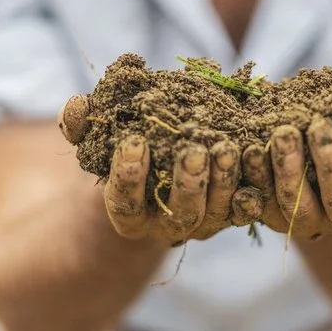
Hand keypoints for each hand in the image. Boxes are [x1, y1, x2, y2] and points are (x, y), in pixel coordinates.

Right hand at [58, 95, 262, 243]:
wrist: (162, 161)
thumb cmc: (126, 147)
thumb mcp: (100, 135)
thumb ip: (83, 124)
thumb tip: (74, 106)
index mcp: (129, 212)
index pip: (125, 201)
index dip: (128, 174)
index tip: (134, 142)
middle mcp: (167, 224)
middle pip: (180, 213)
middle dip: (187, 182)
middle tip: (192, 149)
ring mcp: (204, 221)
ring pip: (216, 211)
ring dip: (223, 179)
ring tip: (227, 146)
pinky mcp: (233, 211)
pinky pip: (246, 205)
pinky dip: (253, 186)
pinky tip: (256, 158)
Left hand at [242, 109, 331, 239]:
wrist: (315, 175)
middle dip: (331, 161)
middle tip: (319, 124)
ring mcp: (310, 221)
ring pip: (299, 207)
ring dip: (290, 170)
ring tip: (282, 133)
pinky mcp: (274, 218)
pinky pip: (261, 204)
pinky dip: (254, 178)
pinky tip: (247, 149)